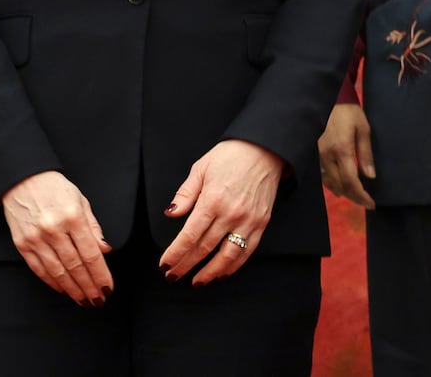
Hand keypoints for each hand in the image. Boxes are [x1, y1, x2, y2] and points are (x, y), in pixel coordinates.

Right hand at [0, 171, 112, 305]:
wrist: (22, 179)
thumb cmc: (55, 188)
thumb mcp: (81, 200)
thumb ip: (94, 227)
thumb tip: (105, 249)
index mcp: (72, 217)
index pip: (91, 254)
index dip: (100, 274)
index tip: (108, 287)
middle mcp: (54, 230)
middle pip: (75, 266)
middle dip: (89, 286)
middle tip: (98, 300)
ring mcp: (36, 239)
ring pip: (57, 272)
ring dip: (72, 289)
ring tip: (83, 300)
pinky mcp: (22, 244)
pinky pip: (39, 269)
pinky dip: (52, 282)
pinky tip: (63, 289)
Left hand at [160, 138, 283, 286]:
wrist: (264, 149)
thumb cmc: (231, 156)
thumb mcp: (201, 168)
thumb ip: (185, 194)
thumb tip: (172, 213)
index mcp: (212, 200)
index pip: (189, 236)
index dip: (175, 253)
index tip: (165, 265)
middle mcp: (231, 213)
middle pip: (204, 248)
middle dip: (186, 266)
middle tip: (173, 276)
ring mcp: (248, 220)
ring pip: (227, 256)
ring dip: (210, 272)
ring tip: (197, 282)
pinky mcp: (261, 223)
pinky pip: (247, 251)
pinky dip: (233, 266)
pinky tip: (222, 273)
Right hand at [318, 103, 376, 208]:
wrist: (327, 99)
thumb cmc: (348, 112)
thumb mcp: (363, 129)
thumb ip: (366, 154)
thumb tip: (370, 176)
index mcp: (342, 149)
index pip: (351, 181)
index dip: (361, 195)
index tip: (371, 203)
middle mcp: (327, 155)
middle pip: (340, 185)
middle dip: (354, 197)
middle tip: (366, 202)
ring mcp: (317, 155)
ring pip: (329, 183)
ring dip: (343, 192)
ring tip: (355, 196)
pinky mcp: (312, 153)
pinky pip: (321, 175)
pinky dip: (332, 184)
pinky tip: (339, 186)